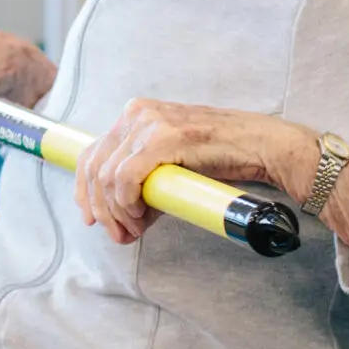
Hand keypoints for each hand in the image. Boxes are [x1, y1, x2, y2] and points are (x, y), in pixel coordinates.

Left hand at [75, 99, 336, 245]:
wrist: (265, 147)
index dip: (84, 190)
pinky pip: (127, 176)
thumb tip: (122, 222)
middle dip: (101, 209)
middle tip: (118, 235)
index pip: (91, 154)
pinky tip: (139, 215)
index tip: (91, 219)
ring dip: (116, 211)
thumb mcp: (172, 169)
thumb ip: (145, 188)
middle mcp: (137, 113)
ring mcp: (150, 123)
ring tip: (133, 230)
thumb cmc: (223, 157)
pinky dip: (126, 201)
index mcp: (135, 115)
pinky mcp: (165, 138)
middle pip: (95, 167)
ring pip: (108, 175)